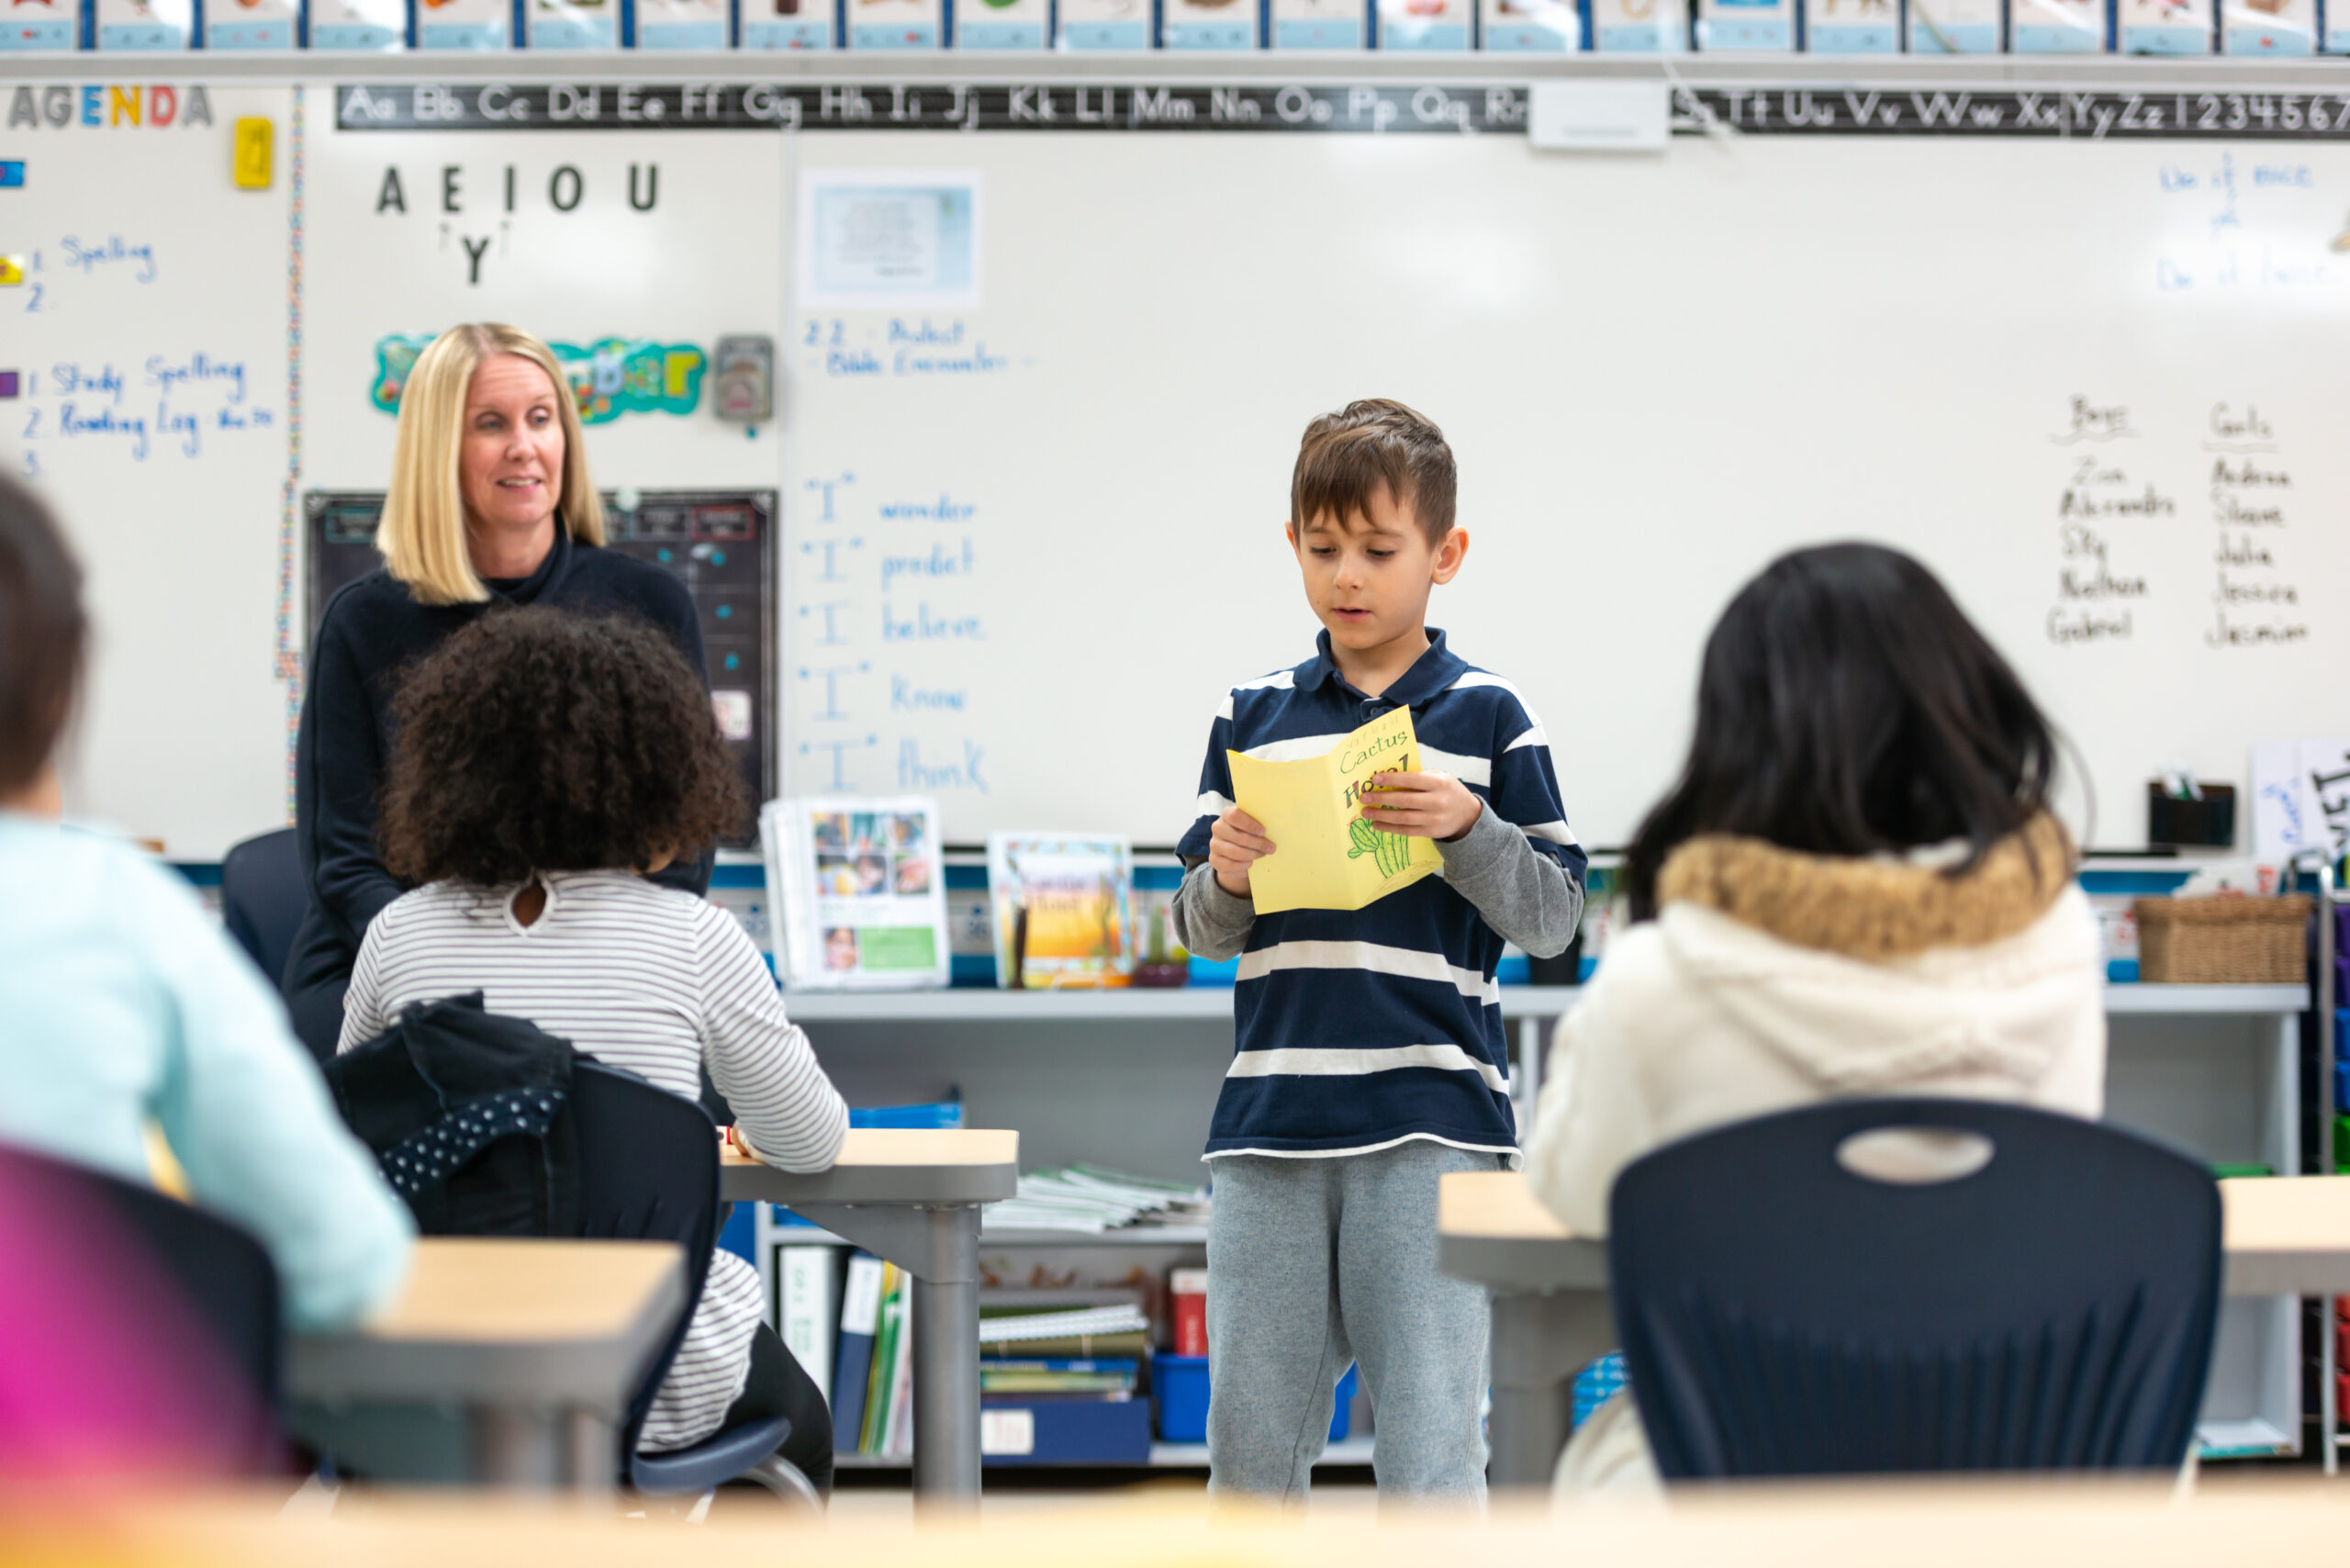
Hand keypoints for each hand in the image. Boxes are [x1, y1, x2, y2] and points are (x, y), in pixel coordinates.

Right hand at [1209, 805, 1276, 897]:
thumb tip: (1276, 827)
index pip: (1234, 816)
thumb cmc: (1250, 833)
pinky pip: (1230, 865)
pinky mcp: (1214, 859)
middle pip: (1238, 836)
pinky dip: (1243, 865)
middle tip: (1271, 848)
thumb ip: (1260, 822)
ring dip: (1253, 855)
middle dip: (1258, 844)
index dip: (1249, 824)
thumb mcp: (1254, 824)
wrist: (1237, 851)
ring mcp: (1214, 844)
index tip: (1263, 831)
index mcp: (1227, 814)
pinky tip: (1251, 862)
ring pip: (1235, 852)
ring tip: (1263, 854)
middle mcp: (1217, 827)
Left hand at [1362, 772, 1481, 841]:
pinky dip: (1389, 828)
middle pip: (1405, 800)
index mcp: (1439, 783)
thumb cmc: (1447, 790)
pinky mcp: (1431, 832)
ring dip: (1382, 816)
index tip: (1374, 779)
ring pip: (1404, 818)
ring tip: (1366, 812)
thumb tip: (1388, 779)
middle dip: (1382, 799)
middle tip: (1364, 797)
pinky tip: (1376, 825)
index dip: (1392, 779)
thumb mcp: (1439, 778)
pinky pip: (1406, 831)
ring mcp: (1435, 819)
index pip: (1412, 780)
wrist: (1467, 814)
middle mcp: (1438, 801)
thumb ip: (1418, 778)